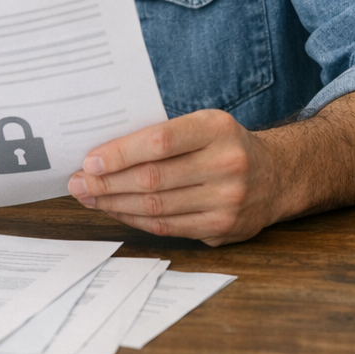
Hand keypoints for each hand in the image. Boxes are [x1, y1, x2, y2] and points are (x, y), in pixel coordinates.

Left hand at [66, 109, 283, 245]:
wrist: (277, 175)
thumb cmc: (223, 143)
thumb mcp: (202, 123)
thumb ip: (162, 134)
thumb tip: (103, 151)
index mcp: (216, 129)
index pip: (159, 142)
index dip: (120, 153)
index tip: (89, 160)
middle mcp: (226, 165)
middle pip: (153, 179)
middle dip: (107, 183)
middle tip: (77, 183)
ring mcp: (228, 202)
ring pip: (157, 207)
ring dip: (115, 204)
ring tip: (88, 197)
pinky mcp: (223, 229)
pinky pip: (169, 227)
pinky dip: (135, 220)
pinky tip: (115, 210)